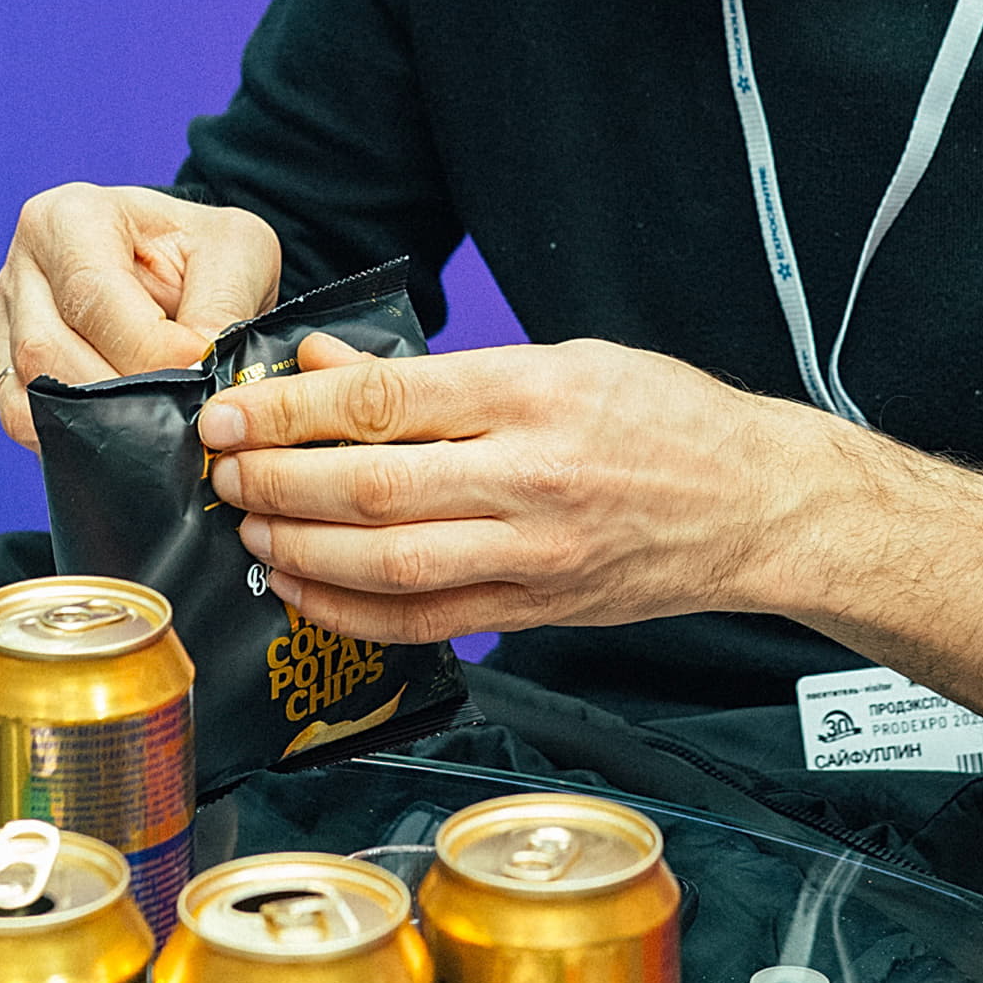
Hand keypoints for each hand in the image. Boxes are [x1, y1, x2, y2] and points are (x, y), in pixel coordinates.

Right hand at [0, 183, 280, 448]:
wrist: (181, 263)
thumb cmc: (203, 249)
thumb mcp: (236, 250)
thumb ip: (221, 305)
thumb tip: (201, 369)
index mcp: (72, 217)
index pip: (93, 296)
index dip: (149, 349)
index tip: (201, 376)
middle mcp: (25, 265)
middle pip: (49, 349)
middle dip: (122, 395)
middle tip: (184, 416)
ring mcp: (6, 318)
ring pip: (29, 390)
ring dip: (96, 423)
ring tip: (159, 433)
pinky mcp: (6, 363)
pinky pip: (18, 417)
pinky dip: (67, 437)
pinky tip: (120, 439)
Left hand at [198, 333, 823, 642]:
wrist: (759, 506)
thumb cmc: (664, 417)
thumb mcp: (560, 360)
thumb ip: (433, 373)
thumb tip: (322, 365)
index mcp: (533, 394)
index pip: (384, 402)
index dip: (289, 409)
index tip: (229, 410)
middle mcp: (531, 478)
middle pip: (371, 487)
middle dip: (276, 481)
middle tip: (223, 471)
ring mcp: (534, 555)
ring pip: (388, 564)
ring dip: (301, 552)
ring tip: (251, 530)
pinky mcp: (536, 611)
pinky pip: (424, 622)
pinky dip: (351, 613)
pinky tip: (305, 591)